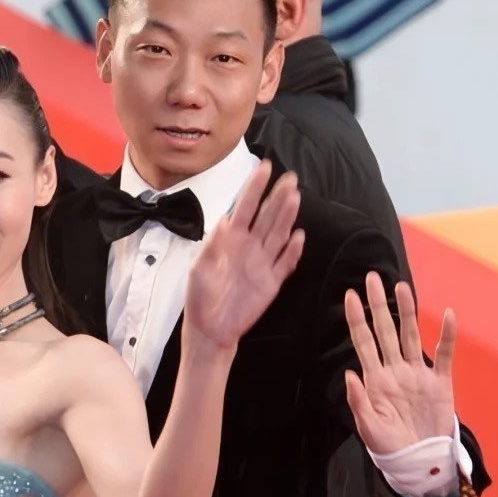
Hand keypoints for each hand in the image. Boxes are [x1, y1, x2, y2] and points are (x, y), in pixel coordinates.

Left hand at [184, 161, 303, 349]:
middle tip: (290, 178)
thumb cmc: (200, 297)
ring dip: (287, 216)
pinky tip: (299, 236)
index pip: (244, 207)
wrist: (210, 329)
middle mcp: (249, 247)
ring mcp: (262, 263)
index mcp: (230, 240)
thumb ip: (212, 246)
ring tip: (295, 197)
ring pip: (279, 234)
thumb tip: (223, 221)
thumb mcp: (199, 269)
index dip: (254, 188)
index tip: (264, 168)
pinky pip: (286, 263)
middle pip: (267, 216)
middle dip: (278, 196)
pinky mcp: (272, 282)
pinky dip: (293, 251)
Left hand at [344, 273, 455, 454]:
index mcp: (375, 379)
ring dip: (407, 311)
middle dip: (378, 305)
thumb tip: (350, 373)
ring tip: (401, 287)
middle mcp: (395, 370)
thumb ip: (358, 401)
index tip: (350, 295)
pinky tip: (448, 315)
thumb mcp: (368, 427)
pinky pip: (444, 354)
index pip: (364, 342)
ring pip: (411, 335)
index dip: (357, 319)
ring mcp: (417, 373)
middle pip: (386, 330)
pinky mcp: (439, 382)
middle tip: (372, 278)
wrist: (419, 461)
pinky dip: (446, 335)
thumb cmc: (389, 447)